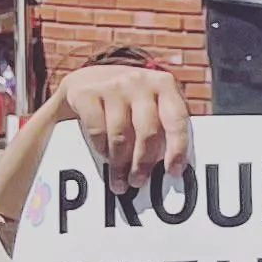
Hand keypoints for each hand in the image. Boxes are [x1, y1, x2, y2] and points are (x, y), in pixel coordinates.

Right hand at [59, 62, 193, 186]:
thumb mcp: (149, 104)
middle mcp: (140, 81)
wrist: (84, 79)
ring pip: (121, 135)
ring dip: (120, 163)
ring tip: (120, 180)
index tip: (173, 172)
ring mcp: (112, 85)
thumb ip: (164, 125)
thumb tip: (174, 167)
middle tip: (138, 183)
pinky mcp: (86, 92)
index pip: (177, 119)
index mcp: (164, 85)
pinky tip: (104, 155)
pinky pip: (97, 130)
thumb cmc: (127, 101)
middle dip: (143, 163)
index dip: (177, 148)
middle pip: (147, 131)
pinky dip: (101, 147)